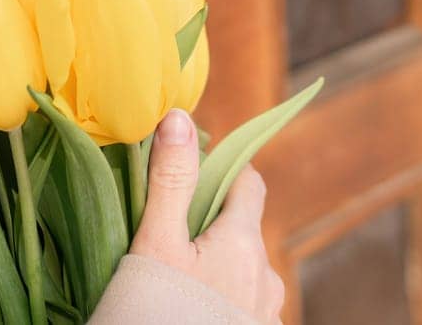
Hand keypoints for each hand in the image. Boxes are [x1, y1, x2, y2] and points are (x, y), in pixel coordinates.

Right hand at [129, 108, 286, 323]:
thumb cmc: (156, 312)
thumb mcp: (155, 243)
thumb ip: (170, 180)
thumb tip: (179, 116)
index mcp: (245, 243)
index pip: (249, 182)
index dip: (224, 168)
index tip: (194, 168)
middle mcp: (266, 278)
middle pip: (244, 230)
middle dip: (212, 223)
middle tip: (168, 229)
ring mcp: (264, 316)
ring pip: (244, 272)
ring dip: (217, 265)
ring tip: (175, 276)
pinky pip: (242, 307)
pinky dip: (220, 300)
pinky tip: (189, 308)